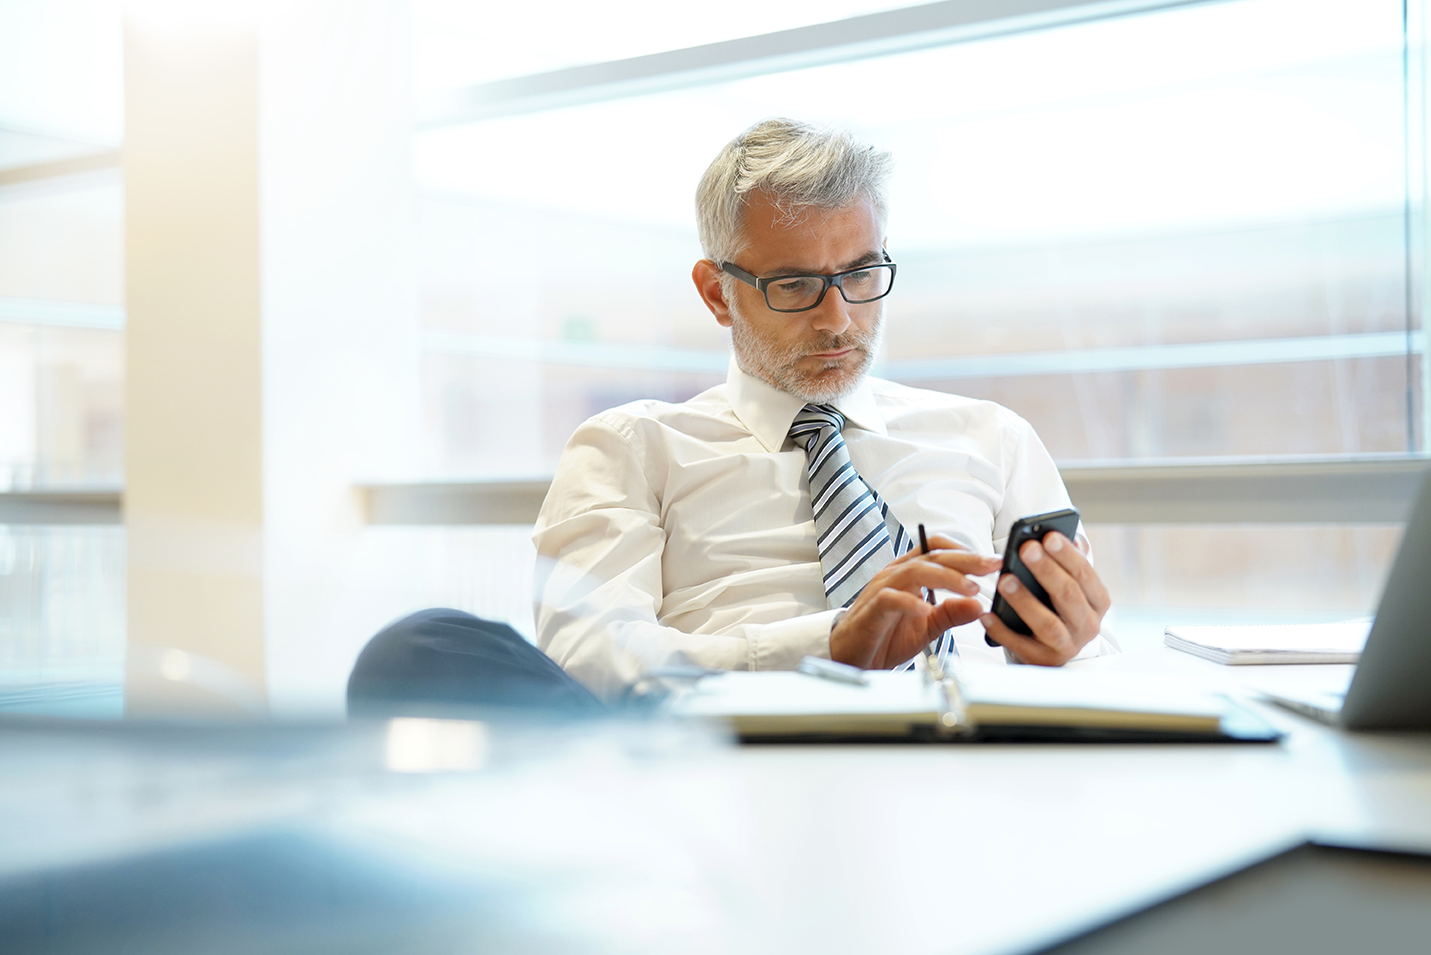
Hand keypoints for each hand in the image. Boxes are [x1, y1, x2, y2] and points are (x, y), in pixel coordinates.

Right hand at [830, 535, 1000, 669]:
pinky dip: (911, 603)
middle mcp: (896, 574)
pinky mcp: (872, 609)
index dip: (965, 552)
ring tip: (970, 588)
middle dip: (966, 559)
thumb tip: (979, 605)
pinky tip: (927, 610)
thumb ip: (952, 613)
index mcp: (910, 573)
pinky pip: (891, 598)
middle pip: (932, 555)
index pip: (937, 549)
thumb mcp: (928, 626)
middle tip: (992, 565)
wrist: (852, 656)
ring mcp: (882, 589)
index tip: (992, 562)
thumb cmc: (886, 636)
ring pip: (915, 571)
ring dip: (946, 577)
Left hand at [980, 532, 1109, 665]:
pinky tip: (987, 614)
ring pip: (1047, 623)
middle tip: (1025, 549)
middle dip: (1046, 570)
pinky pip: (1020, 645)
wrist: (1052, 650)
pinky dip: (1002, 630)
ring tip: (1004, 580)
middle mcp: (1088, 625)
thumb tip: (1074, 538)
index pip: (1085, 574)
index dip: (1067, 555)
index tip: (1048, 536)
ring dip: (1025, 600)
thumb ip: (1071, 563)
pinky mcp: (1043, 660)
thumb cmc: (1058, 609)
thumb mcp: (1071, 586)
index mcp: (1098, 601)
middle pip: (1068, 595)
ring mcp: (1067, 646)